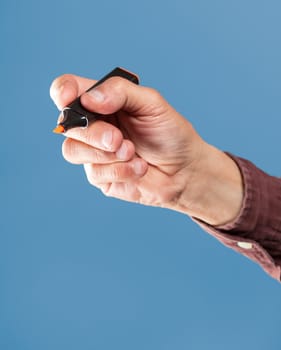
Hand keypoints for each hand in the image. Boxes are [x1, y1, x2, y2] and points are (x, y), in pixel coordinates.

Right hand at [50, 73, 242, 224]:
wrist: (185, 170)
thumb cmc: (170, 133)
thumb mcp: (152, 103)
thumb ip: (121, 92)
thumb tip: (88, 99)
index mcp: (102, 102)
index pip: (68, 91)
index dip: (62, 92)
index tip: (69, 99)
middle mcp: (94, 126)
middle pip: (67, 125)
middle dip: (93, 133)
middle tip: (118, 139)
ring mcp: (95, 152)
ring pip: (72, 151)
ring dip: (106, 154)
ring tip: (133, 153)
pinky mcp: (100, 176)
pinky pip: (94, 173)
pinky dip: (120, 171)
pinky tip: (139, 168)